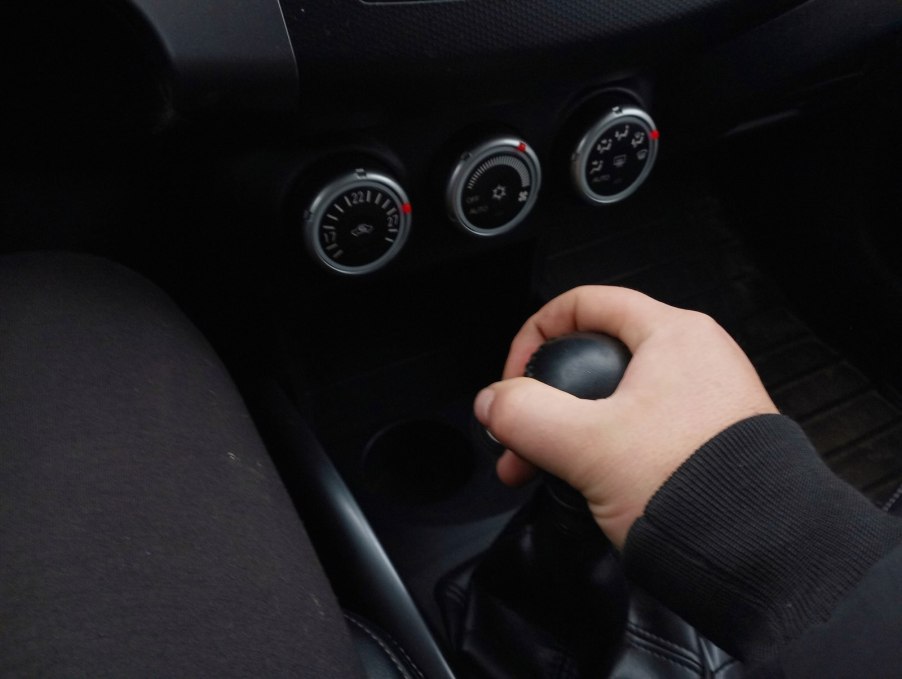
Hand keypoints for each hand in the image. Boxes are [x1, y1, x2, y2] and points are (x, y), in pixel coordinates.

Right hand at [474, 286, 777, 547]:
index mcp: (673, 334)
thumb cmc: (696, 487)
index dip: (535, 334)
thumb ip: (523, 415)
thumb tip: (492, 403)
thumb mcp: (586, 444)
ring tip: (535, 470)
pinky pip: (634, 430)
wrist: (761, 556)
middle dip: (541, 400)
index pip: (584, 304)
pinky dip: (597, 448)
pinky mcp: (702, 441)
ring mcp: (701, 401)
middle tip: (516, 436)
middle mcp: (694, 358)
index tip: (513, 378)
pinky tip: (575, 482)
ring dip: (562, 431)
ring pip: (609, 399)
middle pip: (592, 358)